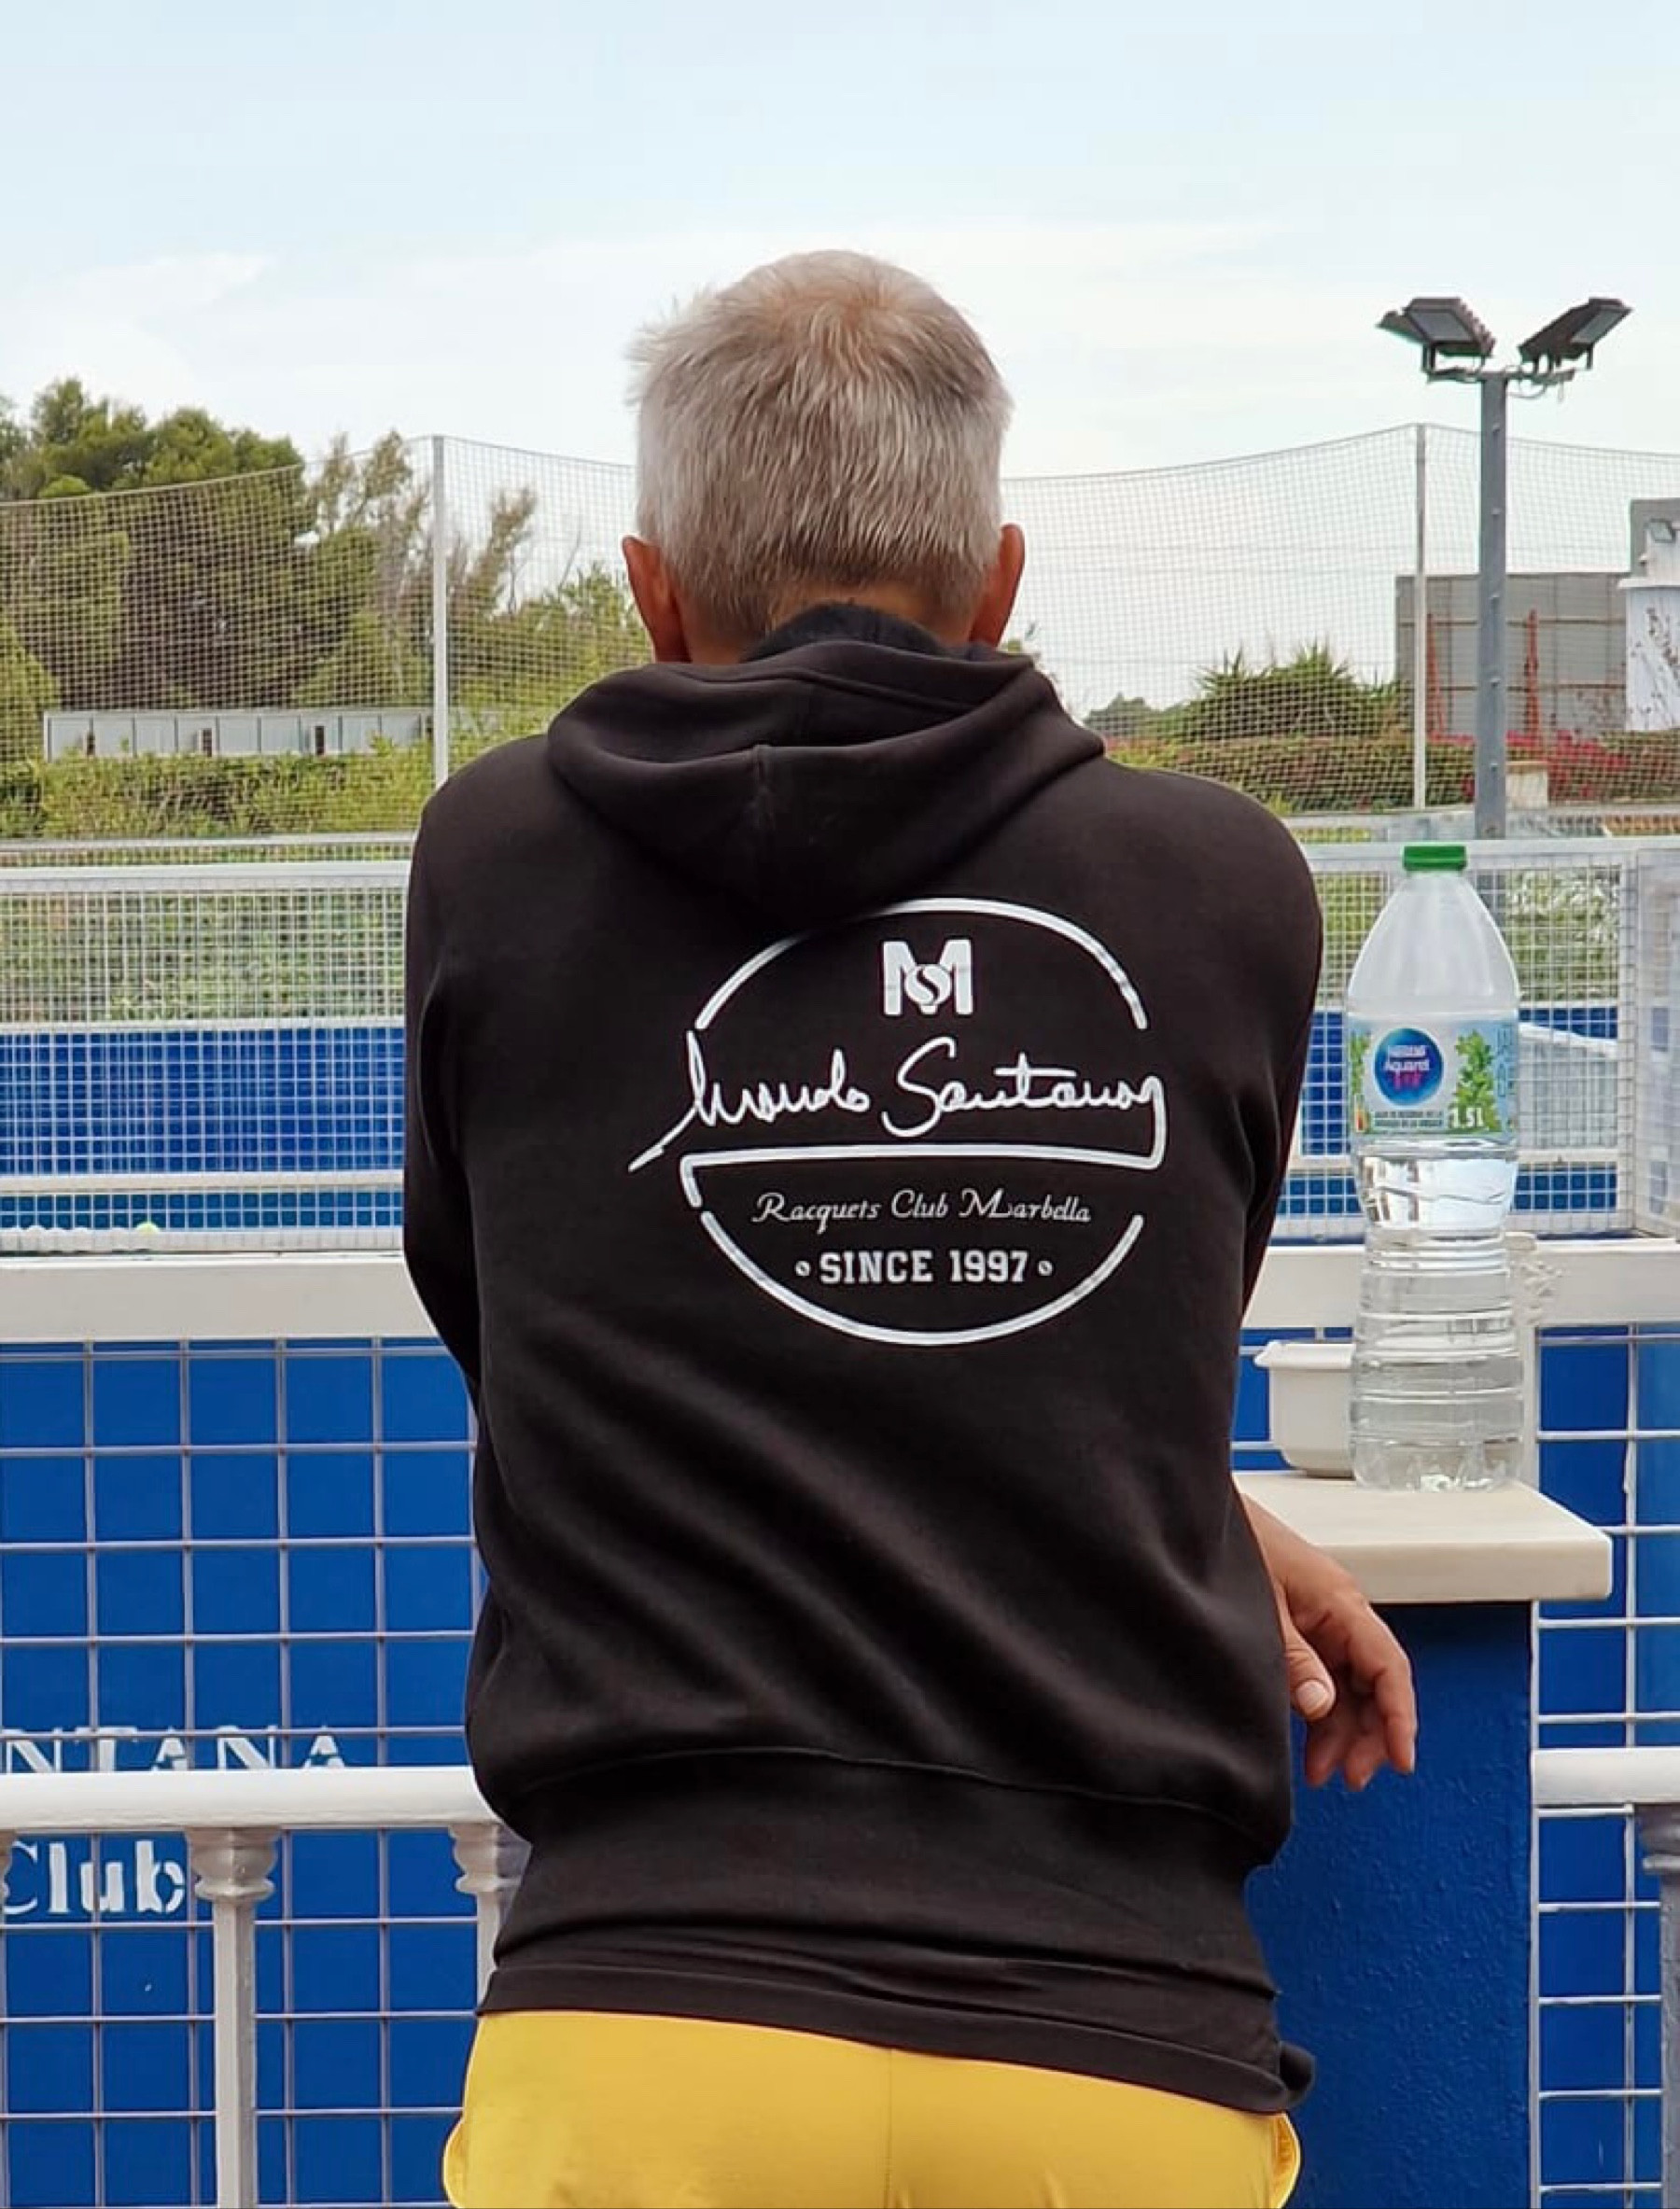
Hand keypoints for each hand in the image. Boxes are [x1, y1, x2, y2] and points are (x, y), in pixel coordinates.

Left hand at [1241, 1492, 1417, 1789]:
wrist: (1202, 1517)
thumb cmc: (1236, 1542)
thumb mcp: (1263, 1608)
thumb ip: (1294, 1659)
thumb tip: (1322, 1706)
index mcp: (1342, 1603)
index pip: (1389, 1668)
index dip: (1399, 1717)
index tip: (1401, 1760)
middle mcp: (1339, 1615)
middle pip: (1374, 1686)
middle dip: (1368, 1736)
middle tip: (1351, 1777)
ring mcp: (1321, 1624)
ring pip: (1349, 1689)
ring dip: (1340, 1732)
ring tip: (1320, 1771)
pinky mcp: (1300, 1630)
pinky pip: (1324, 1679)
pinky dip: (1319, 1714)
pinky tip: (1308, 1743)